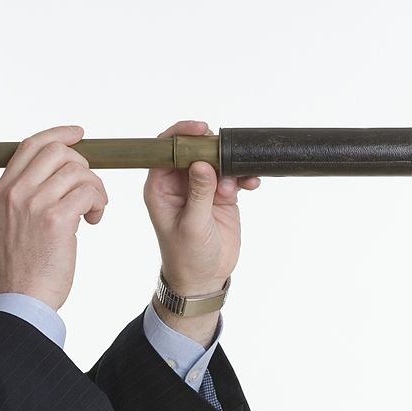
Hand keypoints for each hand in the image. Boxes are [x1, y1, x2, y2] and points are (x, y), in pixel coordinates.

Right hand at [0, 126, 107, 309]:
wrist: (21, 300)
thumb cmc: (23, 268)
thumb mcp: (13, 223)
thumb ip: (26, 196)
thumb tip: (56, 173)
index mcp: (1, 190)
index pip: (31, 144)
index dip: (59, 135)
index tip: (80, 134)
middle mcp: (14, 192)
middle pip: (58, 151)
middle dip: (83, 167)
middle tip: (89, 192)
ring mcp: (33, 203)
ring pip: (78, 171)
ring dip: (95, 188)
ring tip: (92, 211)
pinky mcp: (55, 219)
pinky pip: (88, 192)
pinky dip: (98, 203)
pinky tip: (93, 220)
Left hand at [144, 120, 259, 296]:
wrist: (204, 278)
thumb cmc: (187, 256)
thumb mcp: (193, 226)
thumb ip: (198, 194)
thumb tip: (200, 163)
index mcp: (160, 187)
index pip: (165, 149)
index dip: (182, 134)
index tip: (201, 130)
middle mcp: (179, 183)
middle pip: (194, 149)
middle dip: (212, 149)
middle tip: (228, 156)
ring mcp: (201, 187)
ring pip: (216, 160)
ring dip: (230, 165)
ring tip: (237, 185)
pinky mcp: (220, 195)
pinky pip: (232, 175)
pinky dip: (243, 176)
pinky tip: (251, 183)